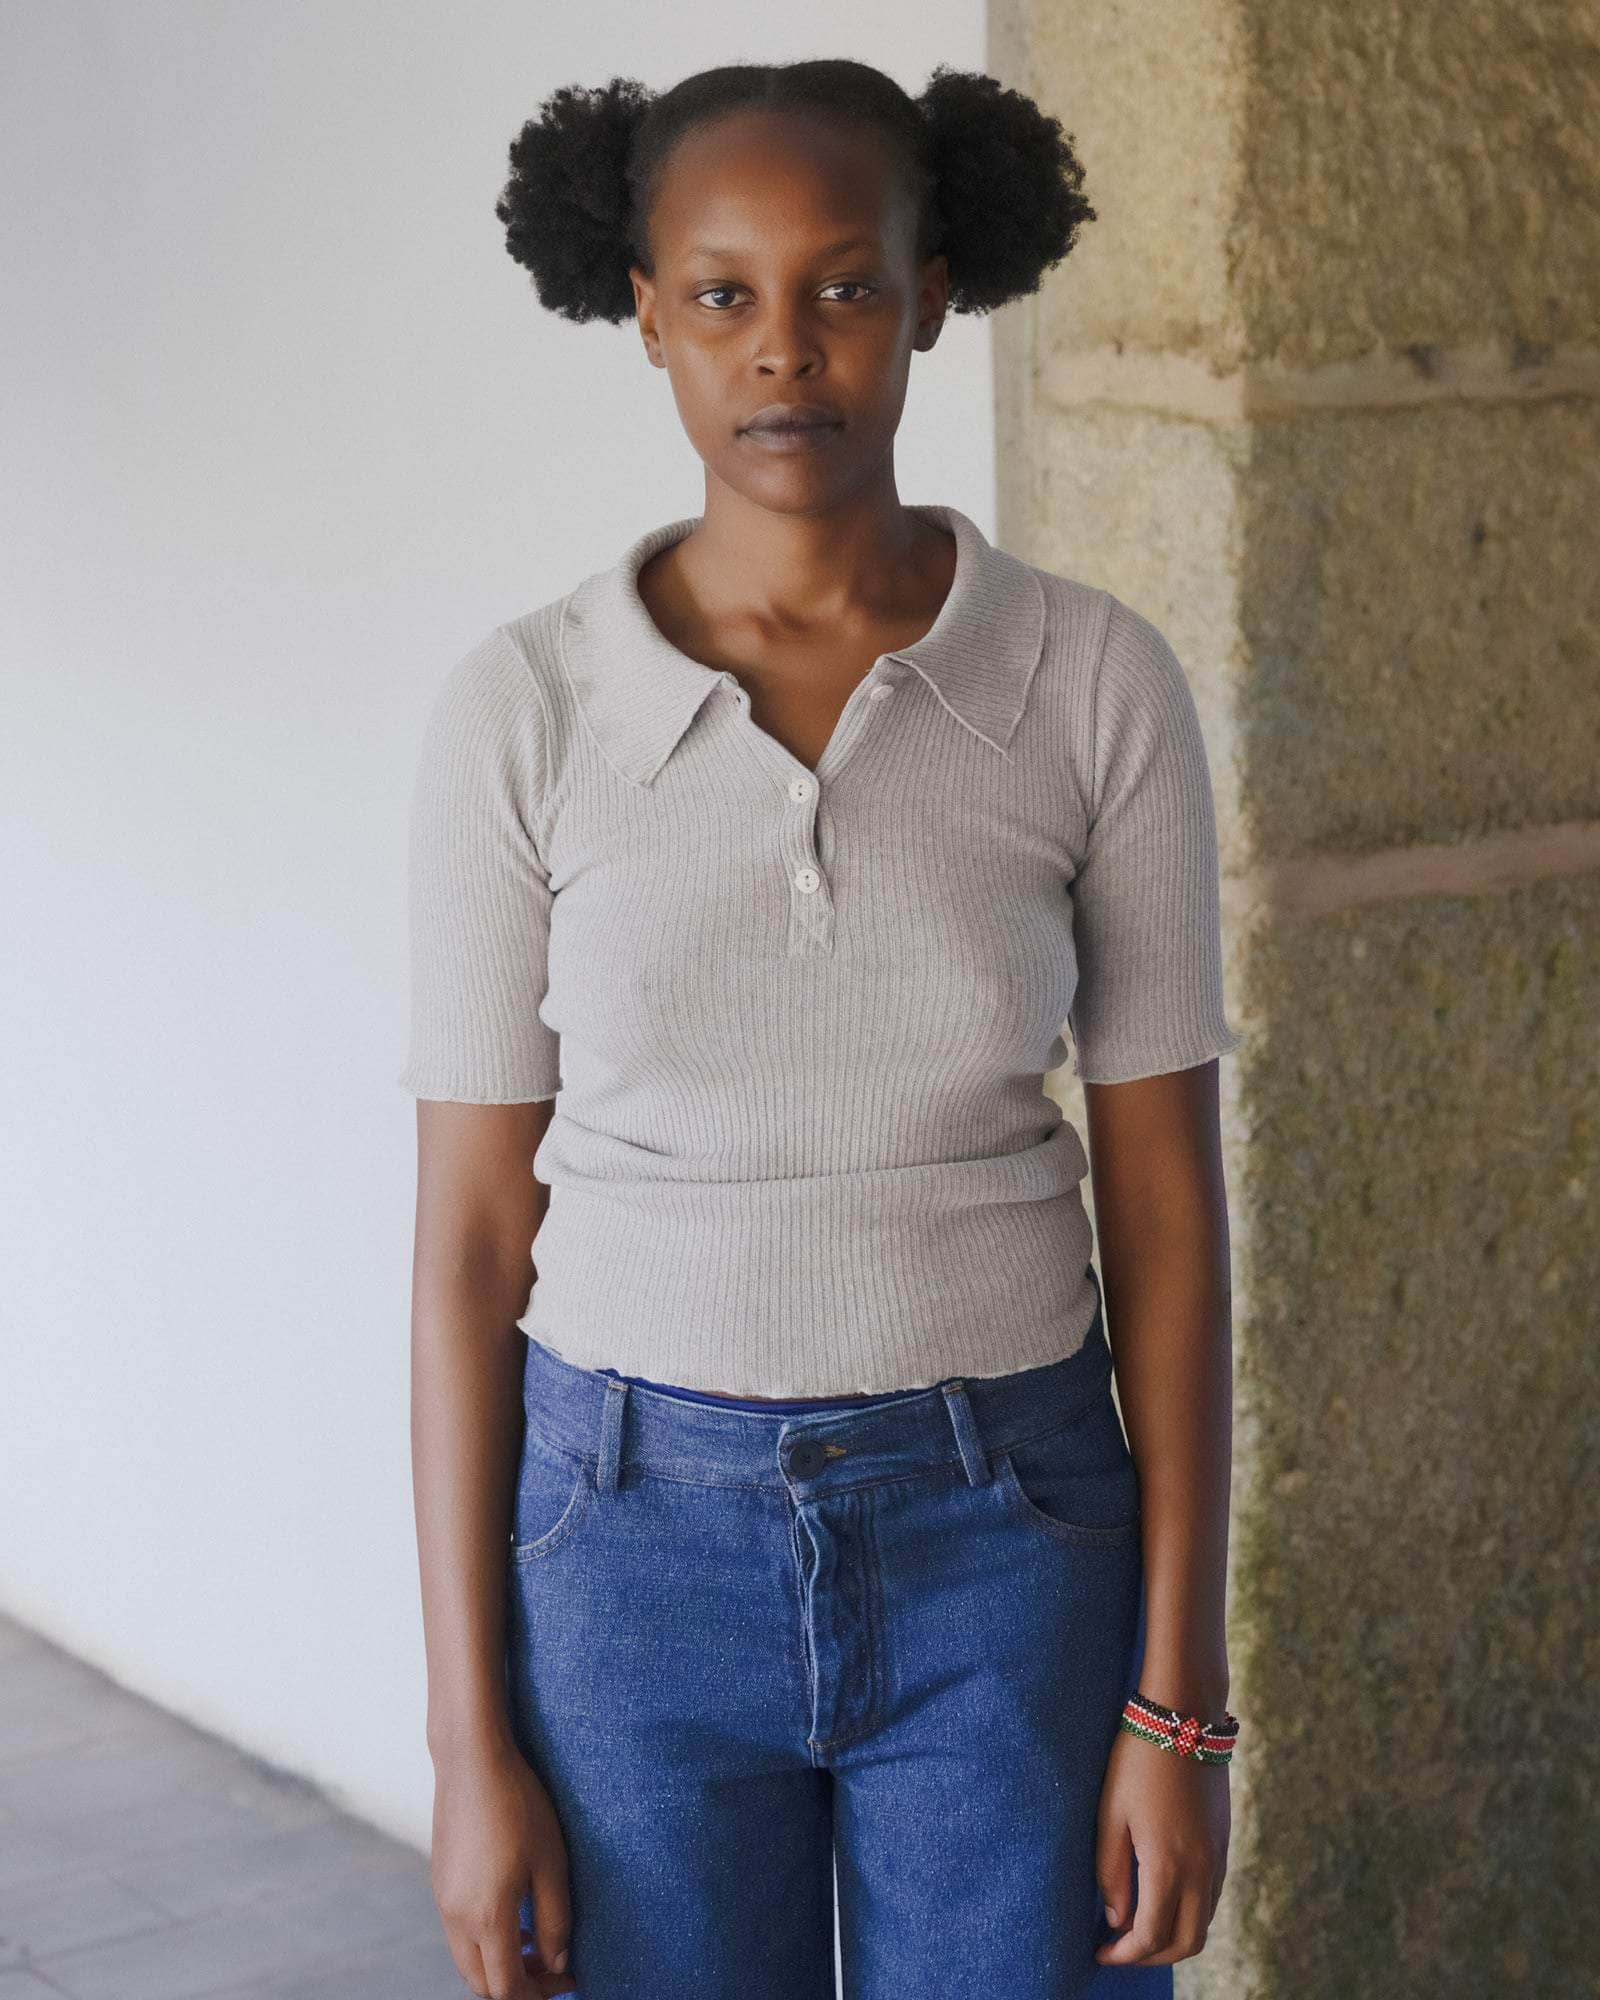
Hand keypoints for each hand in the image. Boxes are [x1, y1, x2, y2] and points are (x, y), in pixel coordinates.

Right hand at [430, 1729, 578, 1997]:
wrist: (471, 1760)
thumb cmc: (518, 1804)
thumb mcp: (551, 1861)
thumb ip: (555, 1919)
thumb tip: (557, 1962)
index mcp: (486, 1917)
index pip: (507, 1987)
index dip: (539, 1994)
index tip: (568, 1980)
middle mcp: (456, 1917)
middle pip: (481, 1983)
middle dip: (517, 1988)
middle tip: (553, 1970)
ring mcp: (442, 1900)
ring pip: (468, 1960)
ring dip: (499, 1965)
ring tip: (535, 1944)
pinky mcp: (440, 1882)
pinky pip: (459, 1933)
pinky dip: (485, 1942)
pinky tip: (512, 1915)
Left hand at [1093, 1725, 1229, 1966]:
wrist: (1184, 1716)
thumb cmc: (1137, 1761)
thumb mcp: (1110, 1813)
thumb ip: (1111, 1872)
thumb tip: (1116, 1919)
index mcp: (1168, 1865)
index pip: (1150, 1936)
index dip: (1123, 1954)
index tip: (1099, 1952)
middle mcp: (1201, 1870)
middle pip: (1184, 1943)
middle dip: (1150, 1956)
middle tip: (1118, 1948)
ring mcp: (1218, 1857)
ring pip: (1203, 1924)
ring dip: (1172, 1937)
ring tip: (1135, 1927)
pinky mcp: (1224, 1843)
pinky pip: (1211, 1899)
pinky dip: (1189, 1913)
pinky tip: (1161, 1898)